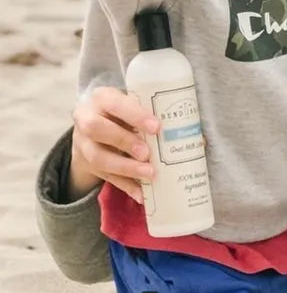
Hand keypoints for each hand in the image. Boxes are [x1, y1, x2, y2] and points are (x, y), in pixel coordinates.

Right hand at [69, 86, 160, 203]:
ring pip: (98, 158)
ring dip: (126, 167)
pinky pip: (105, 177)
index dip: (134, 115)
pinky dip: (126, 186)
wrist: (91, 122)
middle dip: (124, 141)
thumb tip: (197, 137)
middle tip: (147, 153)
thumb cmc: (121, 110)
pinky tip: (142, 194)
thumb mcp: (130, 103)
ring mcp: (83, 144)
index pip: (114, 103)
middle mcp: (86, 118)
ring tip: (149, 173)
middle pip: (97, 129)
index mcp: (100, 98)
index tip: (156, 127)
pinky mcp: (87, 164)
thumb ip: (152, 114)